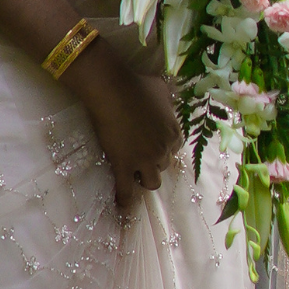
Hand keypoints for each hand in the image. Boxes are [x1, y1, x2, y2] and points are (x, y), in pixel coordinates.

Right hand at [77, 55, 183, 207]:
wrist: (113, 89)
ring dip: (144, 178)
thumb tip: (169, 102)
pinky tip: (122, 204)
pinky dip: (125, 200)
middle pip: (163, 165)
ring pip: (152, 182)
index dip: (163, 148)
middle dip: (153, 161)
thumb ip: (168, 101)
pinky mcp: (125, 166)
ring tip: (133, 173)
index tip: (153, 144)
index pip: (174, 149)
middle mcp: (163, 150)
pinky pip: (126, 191)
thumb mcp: (161, 89)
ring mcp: (145, 160)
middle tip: (139, 154)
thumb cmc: (137, 84)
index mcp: (174, 132)